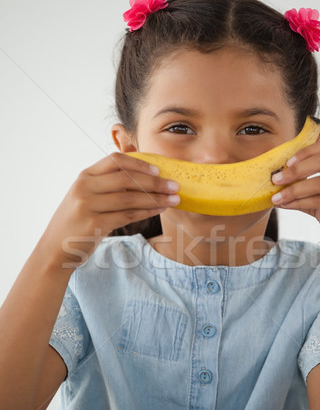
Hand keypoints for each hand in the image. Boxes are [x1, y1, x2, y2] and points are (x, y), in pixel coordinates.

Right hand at [40, 152, 179, 267]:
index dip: (139, 163)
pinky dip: (147, 211)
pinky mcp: (94, 224)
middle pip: (126, 178)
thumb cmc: (77, 222)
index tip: (159, 169)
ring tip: (174, 199)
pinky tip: (160, 210)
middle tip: (175, 185)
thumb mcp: (86, 197)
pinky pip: (128, 215)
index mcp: (84, 176)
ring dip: (156, 197)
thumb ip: (107, 186)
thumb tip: (144, 178)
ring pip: (130, 197)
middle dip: (155, 181)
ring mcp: (87, 205)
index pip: (115, 160)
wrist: (55, 249)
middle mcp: (84, 187)